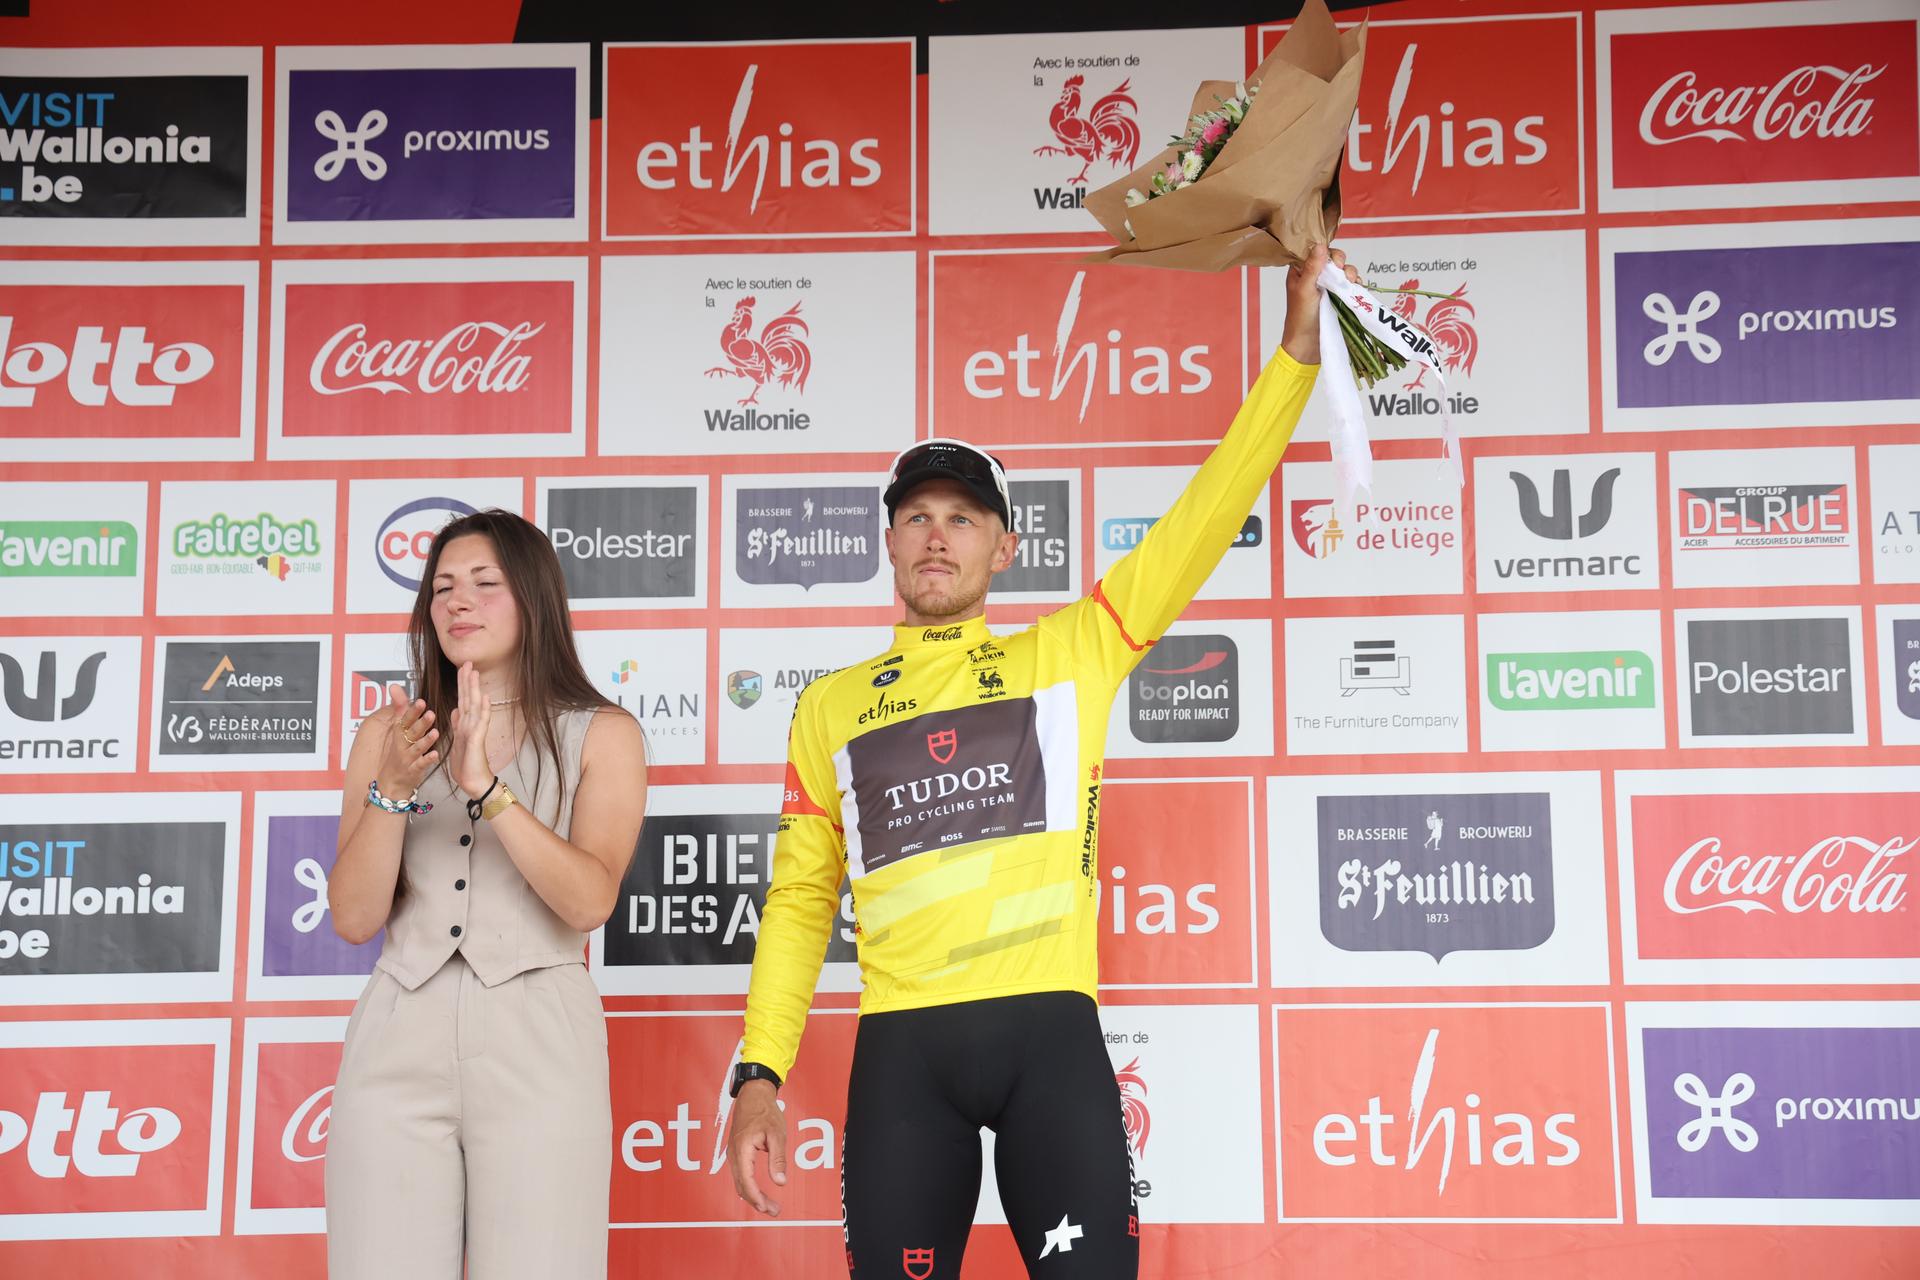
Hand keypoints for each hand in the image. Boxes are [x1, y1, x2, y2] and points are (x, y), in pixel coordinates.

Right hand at [373, 688, 438, 800]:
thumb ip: (401, 709)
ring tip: (435, 732)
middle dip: (420, 723)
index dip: (412, 712)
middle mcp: (402, 744)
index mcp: (400, 733)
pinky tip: (435, 755)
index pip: (405, 720)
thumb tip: (395, 686)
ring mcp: (407, 758)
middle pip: (411, 732)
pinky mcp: (413, 770)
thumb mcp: (398, 730)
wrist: (391, 782)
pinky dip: (427, 760)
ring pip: (417, 748)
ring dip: (426, 740)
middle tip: (431, 713)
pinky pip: (420, 765)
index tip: (421, 702)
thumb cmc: (399, 752)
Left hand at [446, 661, 492, 795]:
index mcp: (464, 724)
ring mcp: (476, 731)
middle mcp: (471, 724)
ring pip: (475, 706)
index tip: (462, 669)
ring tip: (474, 673)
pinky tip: (485, 698)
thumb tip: (455, 710)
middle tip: (467, 663)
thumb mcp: (457, 741)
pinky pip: (481, 722)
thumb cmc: (467, 765)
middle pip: (469, 698)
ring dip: (474, 689)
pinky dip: (483, 709)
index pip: (463, 699)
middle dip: (467, 680)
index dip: (462, 684)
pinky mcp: (478, 739)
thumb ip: (457, 725)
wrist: (474, 783)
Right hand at [725, 1079, 787, 1216]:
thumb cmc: (765, 1112)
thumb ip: (778, 1158)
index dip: (756, 1197)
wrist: (753, 1094)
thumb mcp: (777, 1134)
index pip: (746, 1180)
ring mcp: (733, 1154)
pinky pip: (740, 1175)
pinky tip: (759, 1192)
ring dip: (753, 1196)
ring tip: (770, 1205)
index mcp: (742, 1150)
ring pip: (740, 1182)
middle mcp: (734, 1154)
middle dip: (757, 1201)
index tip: (767, 1207)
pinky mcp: (737, 1153)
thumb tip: (780, 1182)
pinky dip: (749, 1186)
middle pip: (742, 1186)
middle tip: (774, 1210)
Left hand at [1280, 243, 1363, 365]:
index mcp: (1301, 271)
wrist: (1307, 345)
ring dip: (1350, 273)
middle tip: (1342, 272)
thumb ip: (1313, 267)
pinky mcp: (1339, 297)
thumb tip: (1320, 245)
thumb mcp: (1305, 289)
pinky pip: (1351, 285)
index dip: (1327, 251)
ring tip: (1351, 282)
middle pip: (1333, 259)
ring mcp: (1328, 287)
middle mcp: (1315, 276)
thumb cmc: (1300, 317)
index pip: (1316, 251)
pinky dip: (1356, 284)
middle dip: (1341, 262)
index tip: (1333, 260)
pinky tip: (1356, 288)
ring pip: (1344, 271)